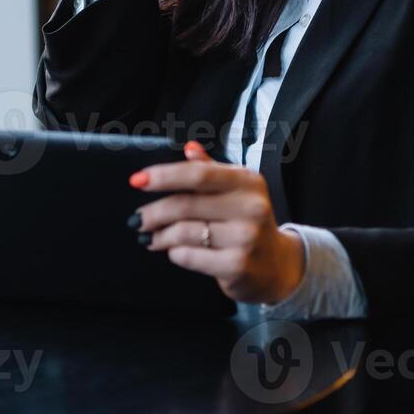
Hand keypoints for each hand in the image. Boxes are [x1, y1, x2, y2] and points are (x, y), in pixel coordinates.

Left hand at [129, 141, 304, 304]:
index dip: (164, 176)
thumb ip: (211, 169)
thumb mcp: (236, 191)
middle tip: (136, 219)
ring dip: (160, 236)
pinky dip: (175, 253)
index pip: (199, 174)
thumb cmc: (247, 222)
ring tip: (151, 237)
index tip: (136, 180)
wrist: (276, 266)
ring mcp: (246, 238)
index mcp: (247, 181)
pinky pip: (190, 256)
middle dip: (153, 212)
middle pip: (185, 205)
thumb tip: (188, 147)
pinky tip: (174, 251)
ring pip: (184, 232)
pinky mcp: (238, 266)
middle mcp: (251, 207)